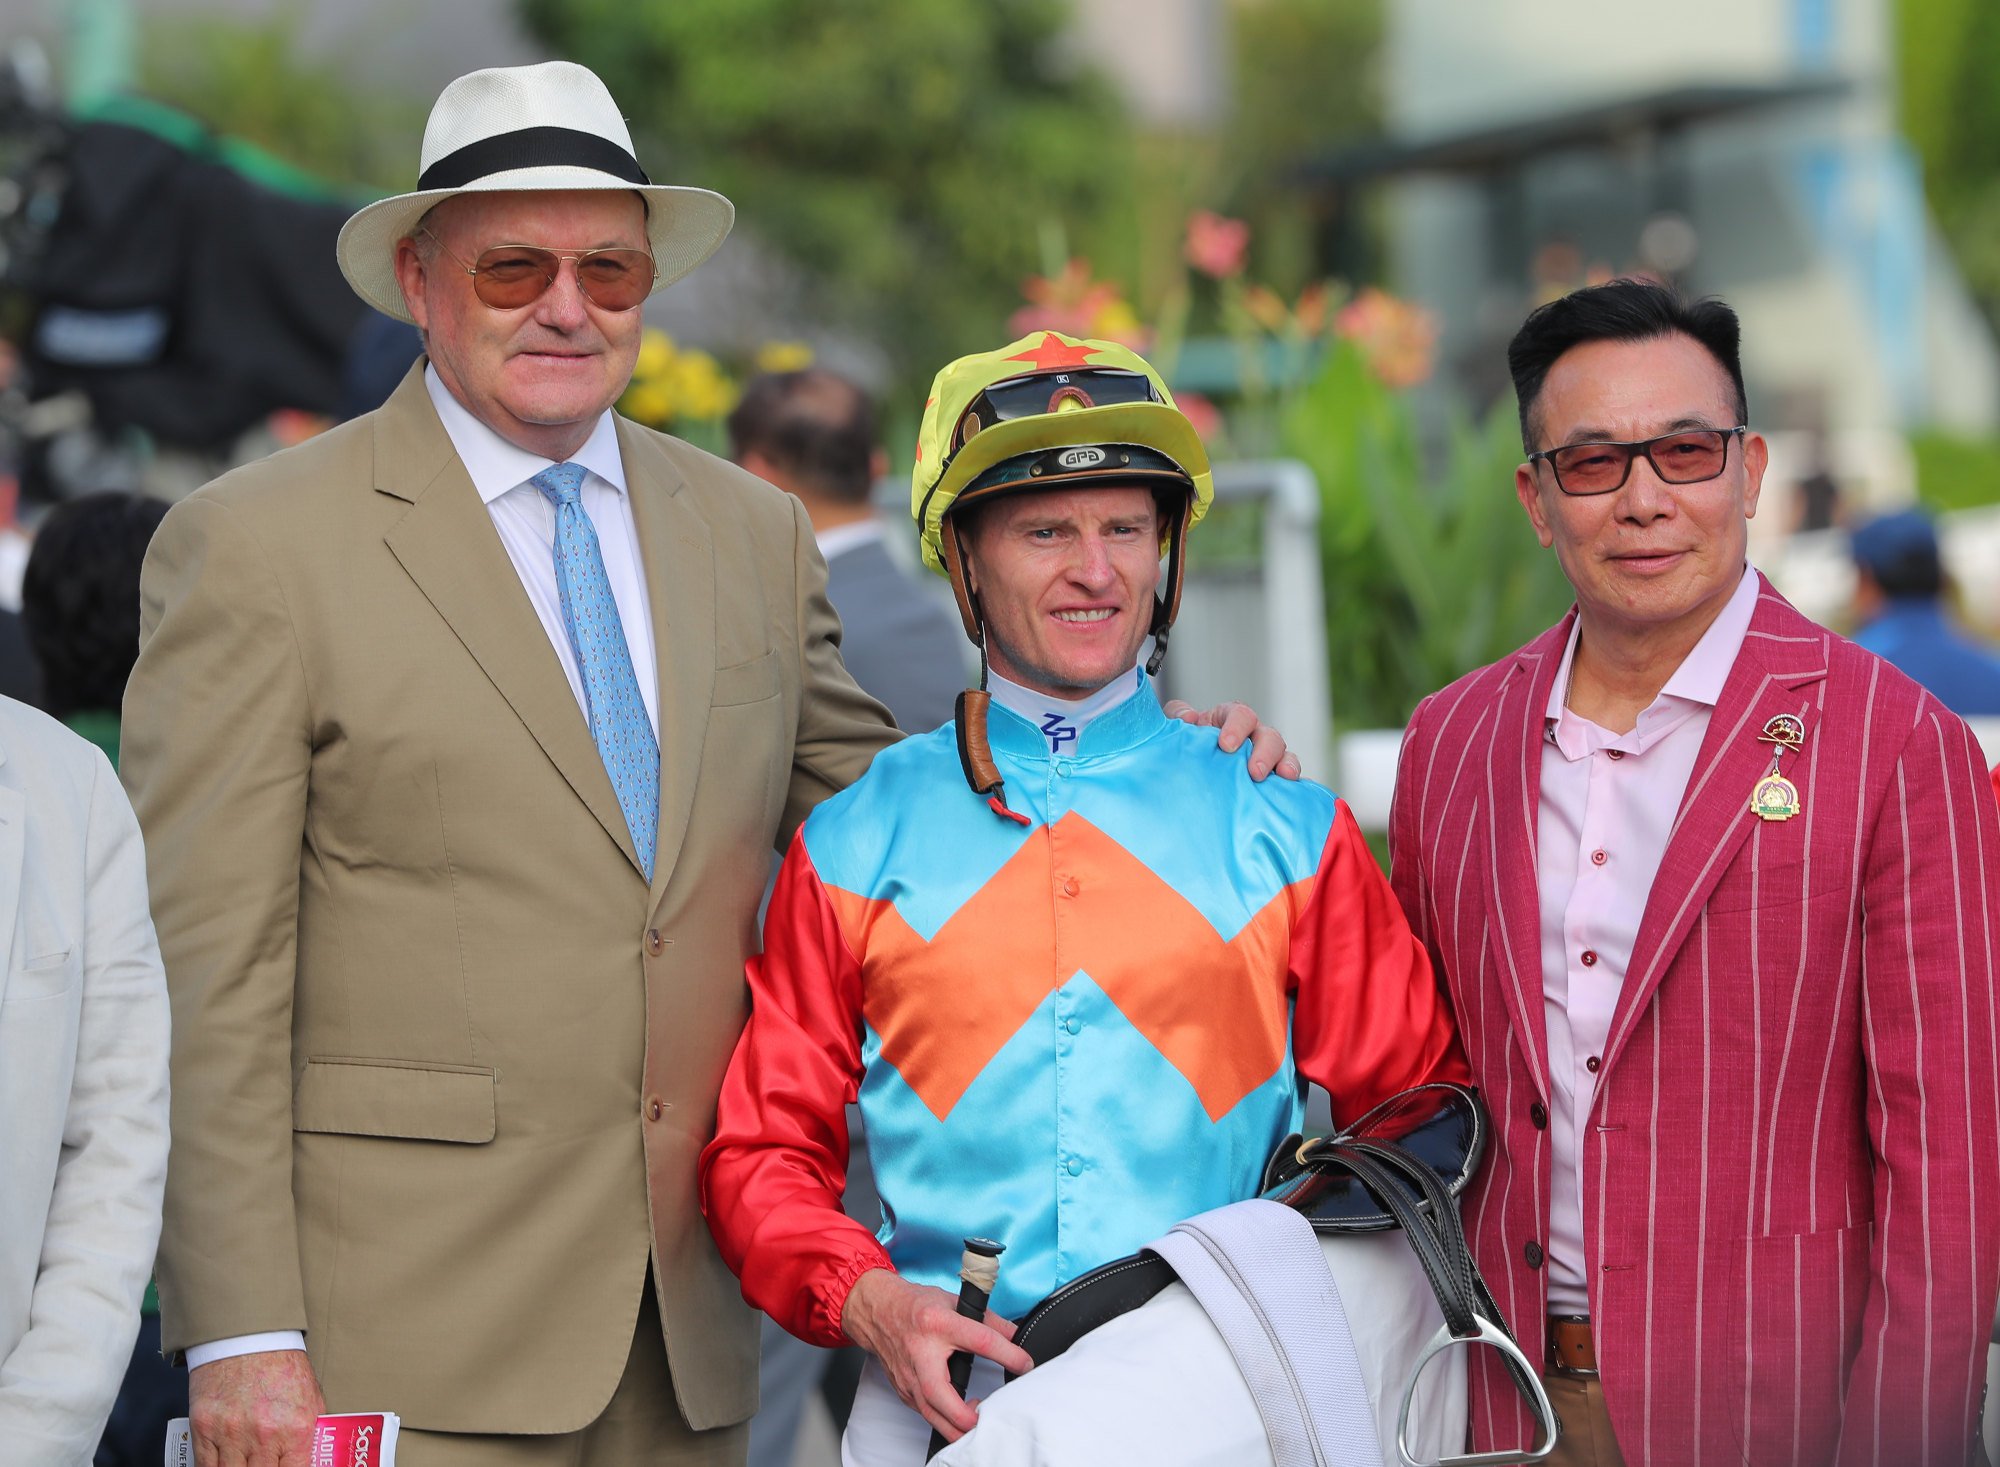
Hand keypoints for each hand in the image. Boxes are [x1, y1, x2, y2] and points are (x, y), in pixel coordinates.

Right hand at [189, 1349, 324, 1466]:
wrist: (246, 1336)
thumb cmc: (280, 1365)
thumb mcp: (310, 1397)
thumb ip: (310, 1433)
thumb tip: (310, 1460)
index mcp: (296, 1428)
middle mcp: (265, 1436)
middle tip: (264, 1463)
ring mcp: (232, 1435)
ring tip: (246, 1462)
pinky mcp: (205, 1429)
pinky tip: (224, 1464)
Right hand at [840, 1267, 1033, 1442]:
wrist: (877, 1311)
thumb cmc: (914, 1306)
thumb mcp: (953, 1302)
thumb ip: (987, 1320)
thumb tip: (1015, 1335)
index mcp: (938, 1323)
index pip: (979, 1340)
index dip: (1007, 1353)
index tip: (1025, 1364)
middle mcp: (921, 1351)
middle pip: (939, 1392)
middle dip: (963, 1414)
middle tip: (986, 1417)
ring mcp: (909, 1374)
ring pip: (929, 1412)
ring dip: (954, 1428)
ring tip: (976, 1426)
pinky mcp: (904, 1389)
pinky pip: (924, 1412)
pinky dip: (943, 1421)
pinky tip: (958, 1421)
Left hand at [1165, 699, 1302, 781]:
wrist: (1186, 774)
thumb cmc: (1185, 746)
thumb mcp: (1175, 727)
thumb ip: (1177, 715)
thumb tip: (1188, 718)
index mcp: (1230, 719)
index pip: (1241, 714)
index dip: (1237, 727)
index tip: (1226, 745)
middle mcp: (1252, 735)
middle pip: (1268, 735)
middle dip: (1264, 751)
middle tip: (1254, 771)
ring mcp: (1264, 757)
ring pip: (1283, 754)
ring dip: (1285, 764)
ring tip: (1283, 777)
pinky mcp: (1269, 779)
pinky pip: (1287, 778)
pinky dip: (1292, 783)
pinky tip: (1289, 792)